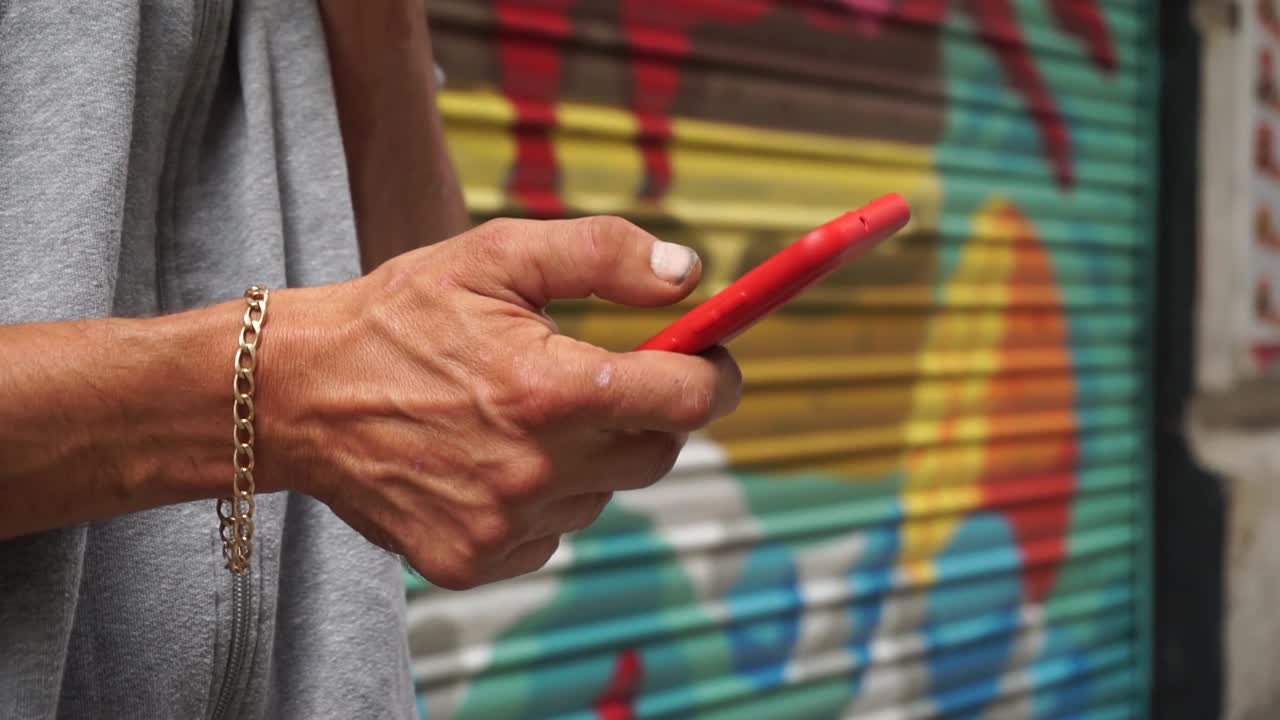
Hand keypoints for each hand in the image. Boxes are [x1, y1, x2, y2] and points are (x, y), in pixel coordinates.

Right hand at [262, 217, 741, 588]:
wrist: (297, 396)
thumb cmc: (400, 316)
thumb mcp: (496, 255)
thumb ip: (602, 256)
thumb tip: (689, 274)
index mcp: (546, 388)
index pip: (687, 401)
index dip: (714, 377)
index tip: (711, 362)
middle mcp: (532, 469)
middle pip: (657, 453)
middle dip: (650, 413)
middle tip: (606, 379)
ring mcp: (501, 524)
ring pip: (603, 494)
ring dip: (589, 456)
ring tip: (522, 415)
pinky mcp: (472, 561)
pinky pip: (551, 532)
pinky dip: (542, 498)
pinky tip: (491, 460)